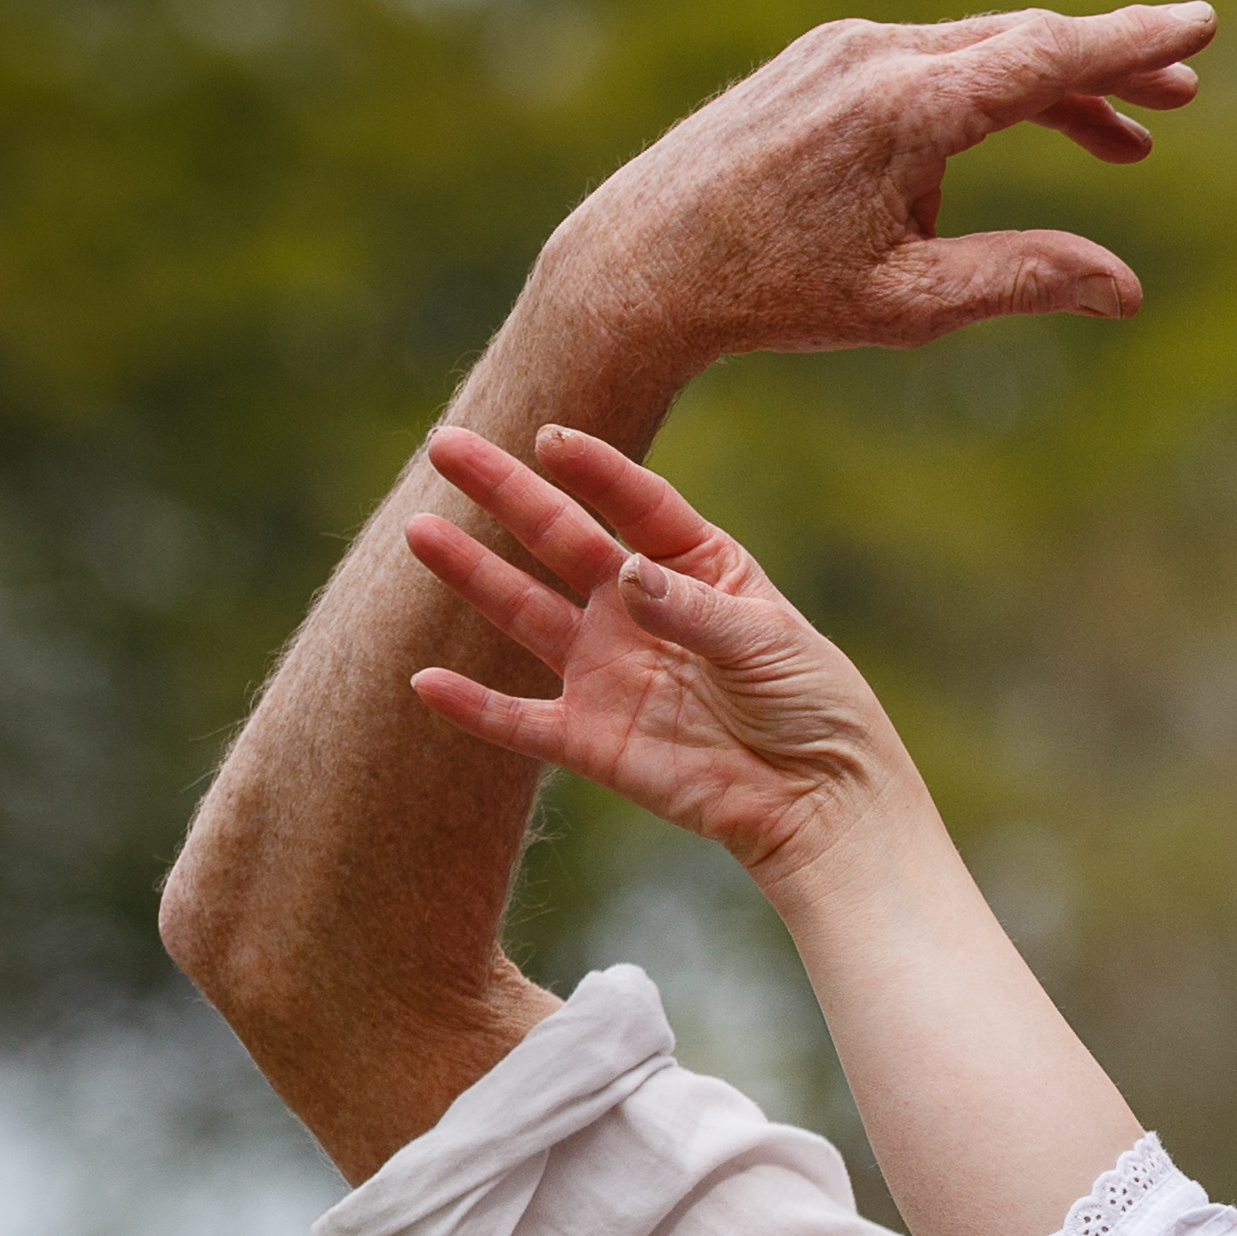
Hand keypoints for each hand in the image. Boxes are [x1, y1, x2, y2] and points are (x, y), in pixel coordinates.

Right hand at [399, 428, 911, 884]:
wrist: (818, 799)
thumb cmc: (812, 705)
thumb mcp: (768, 643)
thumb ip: (693, 610)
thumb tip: (625, 573)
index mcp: (696, 566)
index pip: (636, 504)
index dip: (594, 469)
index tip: (548, 436)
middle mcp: (638, 607)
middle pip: (561, 540)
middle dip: (505, 492)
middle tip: (444, 444)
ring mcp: (609, 669)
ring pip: (524, 611)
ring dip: (473, 572)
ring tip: (418, 529)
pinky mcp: (592, 737)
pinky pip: (520, 720)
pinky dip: (475, 707)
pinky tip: (424, 680)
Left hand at [533, 3, 1220, 376]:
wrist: (639, 265)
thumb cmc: (774, 295)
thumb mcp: (912, 305)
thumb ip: (1026, 278)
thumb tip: (1126, 288)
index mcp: (906, 110)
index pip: (1048, 56)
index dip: (1134, 42)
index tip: (1202, 22)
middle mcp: (875, 56)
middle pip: (1025, 42)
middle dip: (1109, 67)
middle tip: (1182, 97)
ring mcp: (841, 48)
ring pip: (979, 50)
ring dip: (1051, 91)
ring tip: (1121, 146)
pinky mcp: (818, 60)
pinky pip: (928, 60)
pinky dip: (986, 95)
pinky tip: (990, 156)